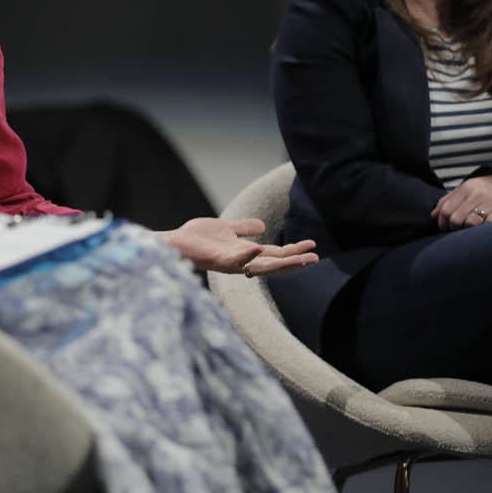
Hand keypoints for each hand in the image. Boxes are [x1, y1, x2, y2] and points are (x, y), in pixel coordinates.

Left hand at [162, 217, 318, 276]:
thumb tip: (263, 226)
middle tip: (316, 258)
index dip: (293, 252)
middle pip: (273, 263)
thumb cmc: (198, 238)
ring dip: (280, 263)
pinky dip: (246, 255)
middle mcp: (241, 261)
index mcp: (245, 253)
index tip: (313, 247)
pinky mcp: (217, 260)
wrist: (176, 242)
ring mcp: (230, 262)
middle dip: (294, 261)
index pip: (275, 255)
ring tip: (300, 259)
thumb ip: (244, 228)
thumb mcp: (227, 229)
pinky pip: (235, 260)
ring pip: (260, 266)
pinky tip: (258, 248)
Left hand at [432, 174, 491, 230]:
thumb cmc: (478, 190)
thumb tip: (433, 215)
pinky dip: (484, 228)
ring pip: (471, 222)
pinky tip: (482, 228)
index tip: (444, 228)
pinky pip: (489, 224)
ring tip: (468, 228)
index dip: (442, 222)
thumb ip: (446, 201)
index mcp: (464, 189)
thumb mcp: (461, 191)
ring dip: (468, 229)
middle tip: (456, 229)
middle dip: (453, 227)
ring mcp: (490, 202)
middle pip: (456, 218)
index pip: (446, 210)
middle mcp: (476, 194)